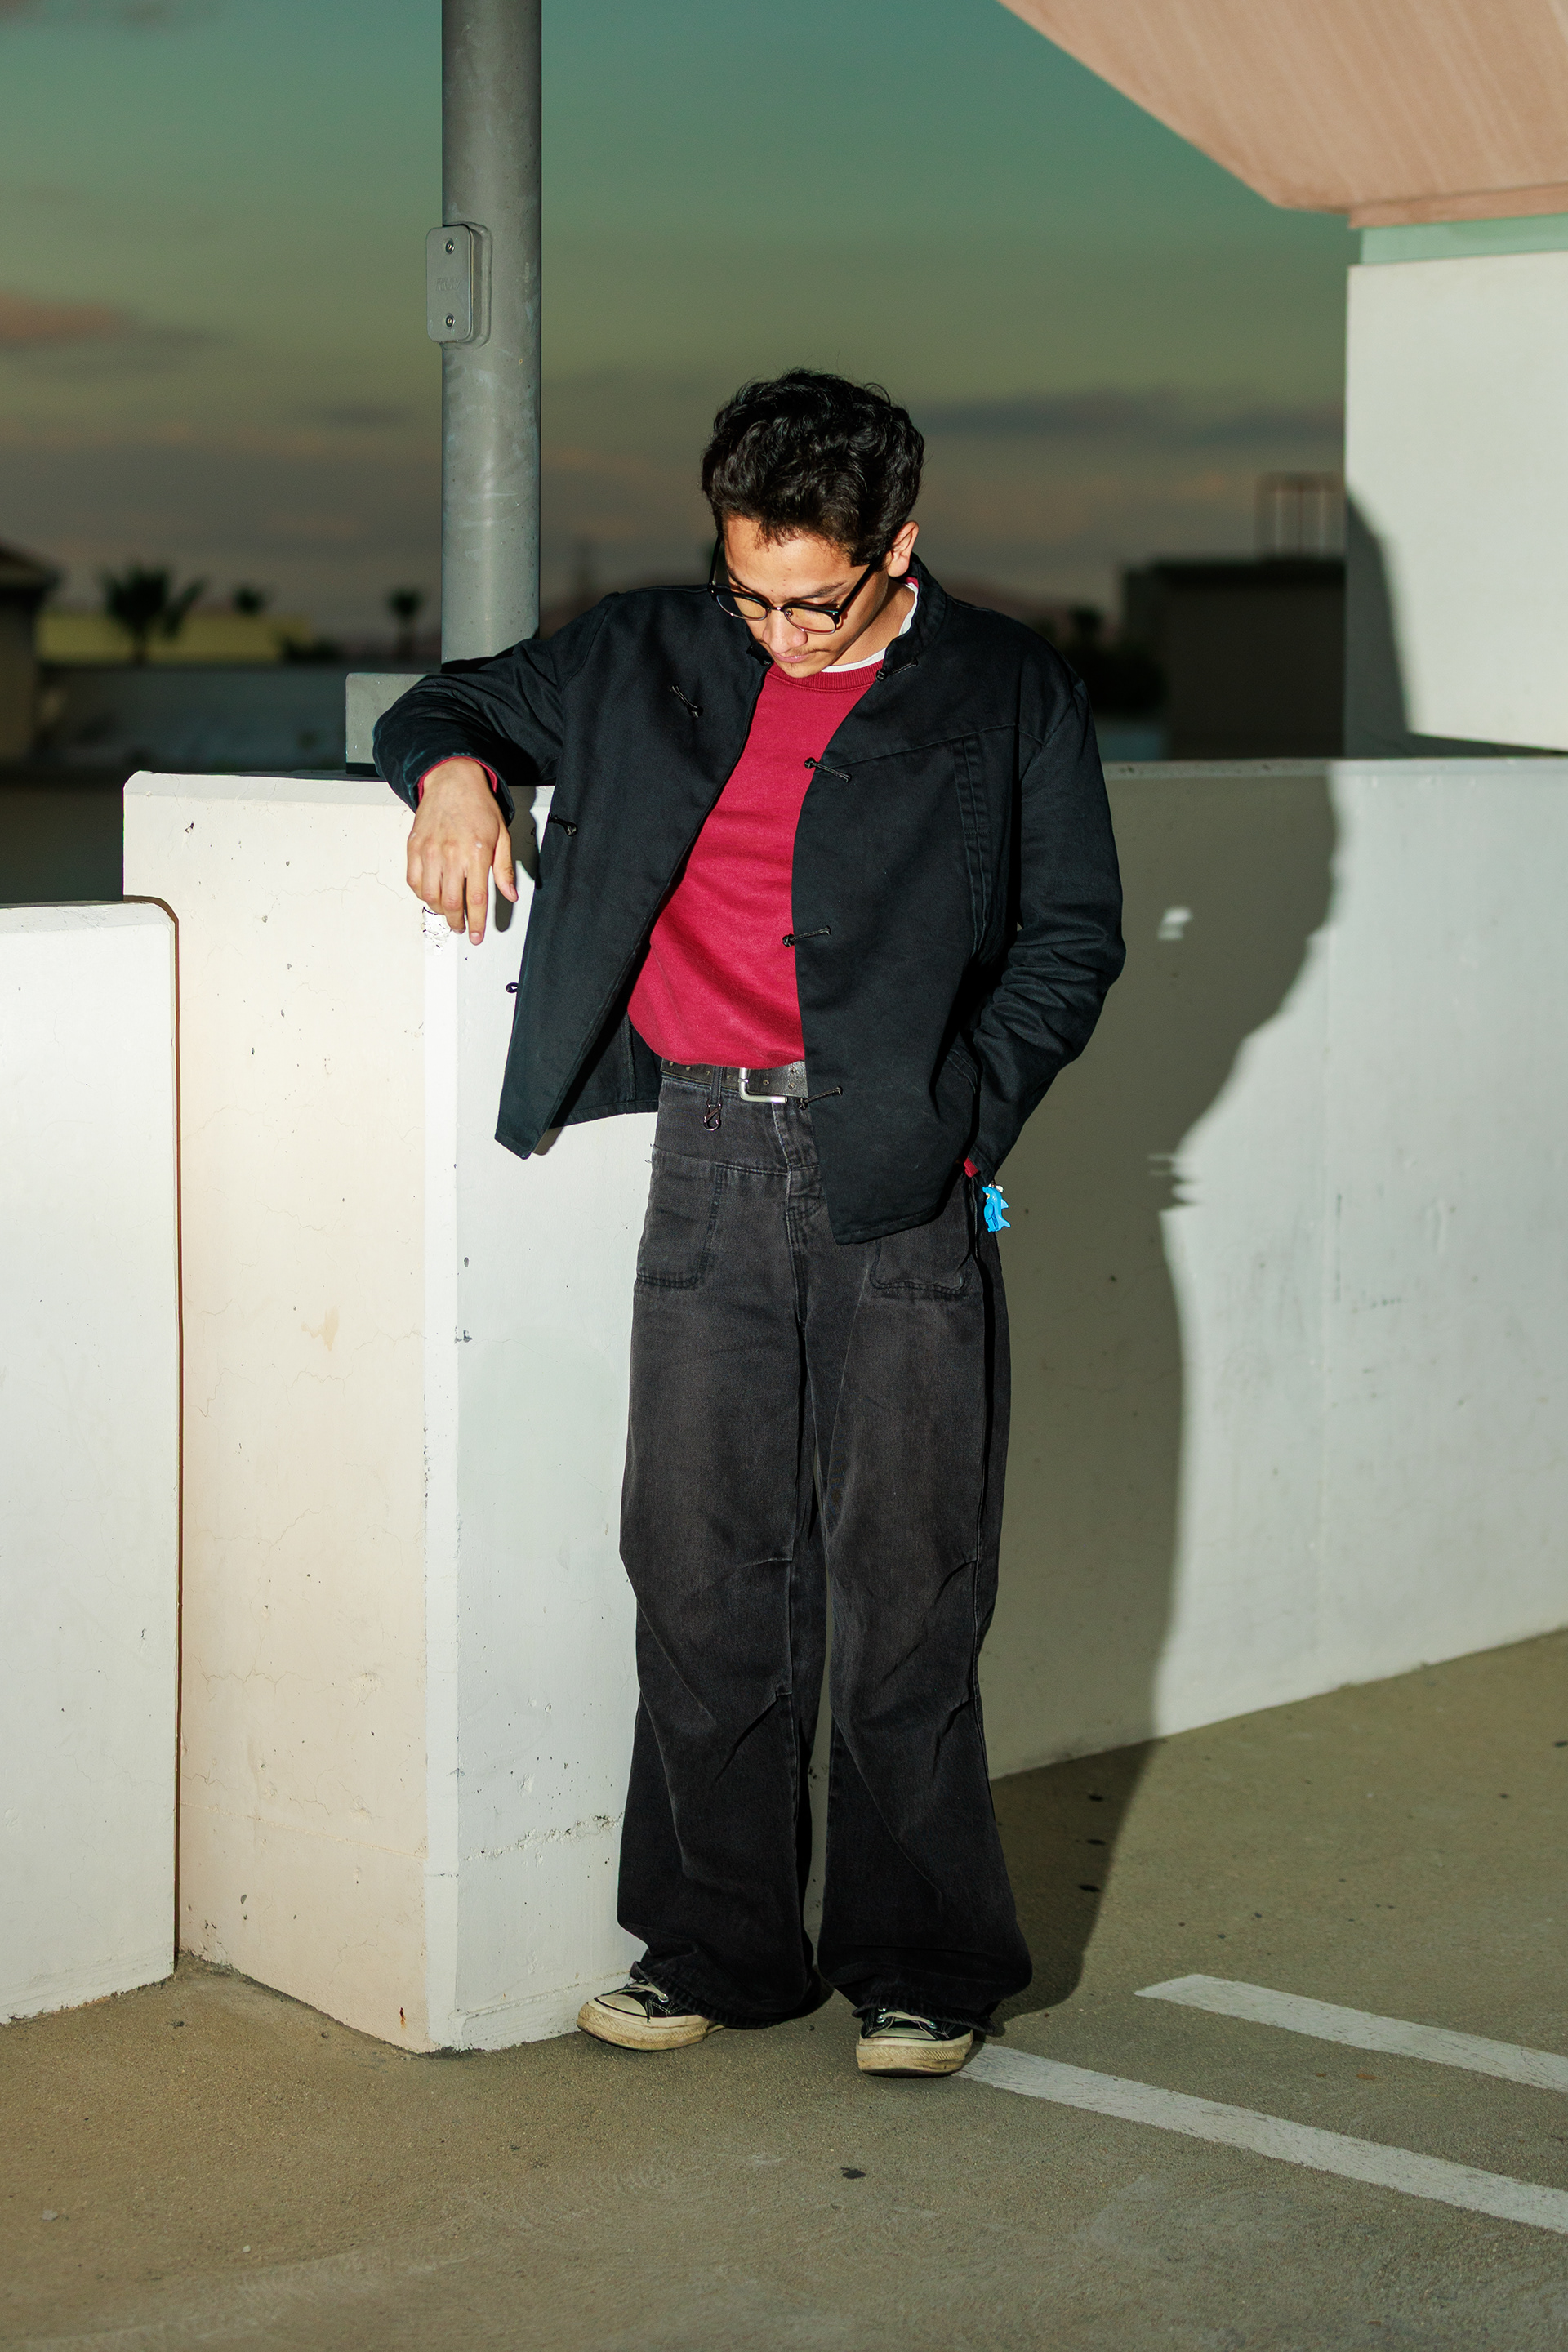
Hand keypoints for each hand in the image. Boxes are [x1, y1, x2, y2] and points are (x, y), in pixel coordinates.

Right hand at [405, 757, 517, 943]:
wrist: (452, 781)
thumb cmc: (478, 806)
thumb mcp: (501, 836)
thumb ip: (504, 869)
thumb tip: (510, 894)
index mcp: (476, 853)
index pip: (476, 899)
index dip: (477, 922)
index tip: (477, 936)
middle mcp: (451, 854)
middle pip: (452, 903)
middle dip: (458, 922)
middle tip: (462, 928)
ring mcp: (430, 851)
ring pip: (431, 896)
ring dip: (440, 911)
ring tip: (449, 912)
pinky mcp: (415, 847)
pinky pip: (414, 881)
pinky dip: (422, 894)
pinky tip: (433, 894)